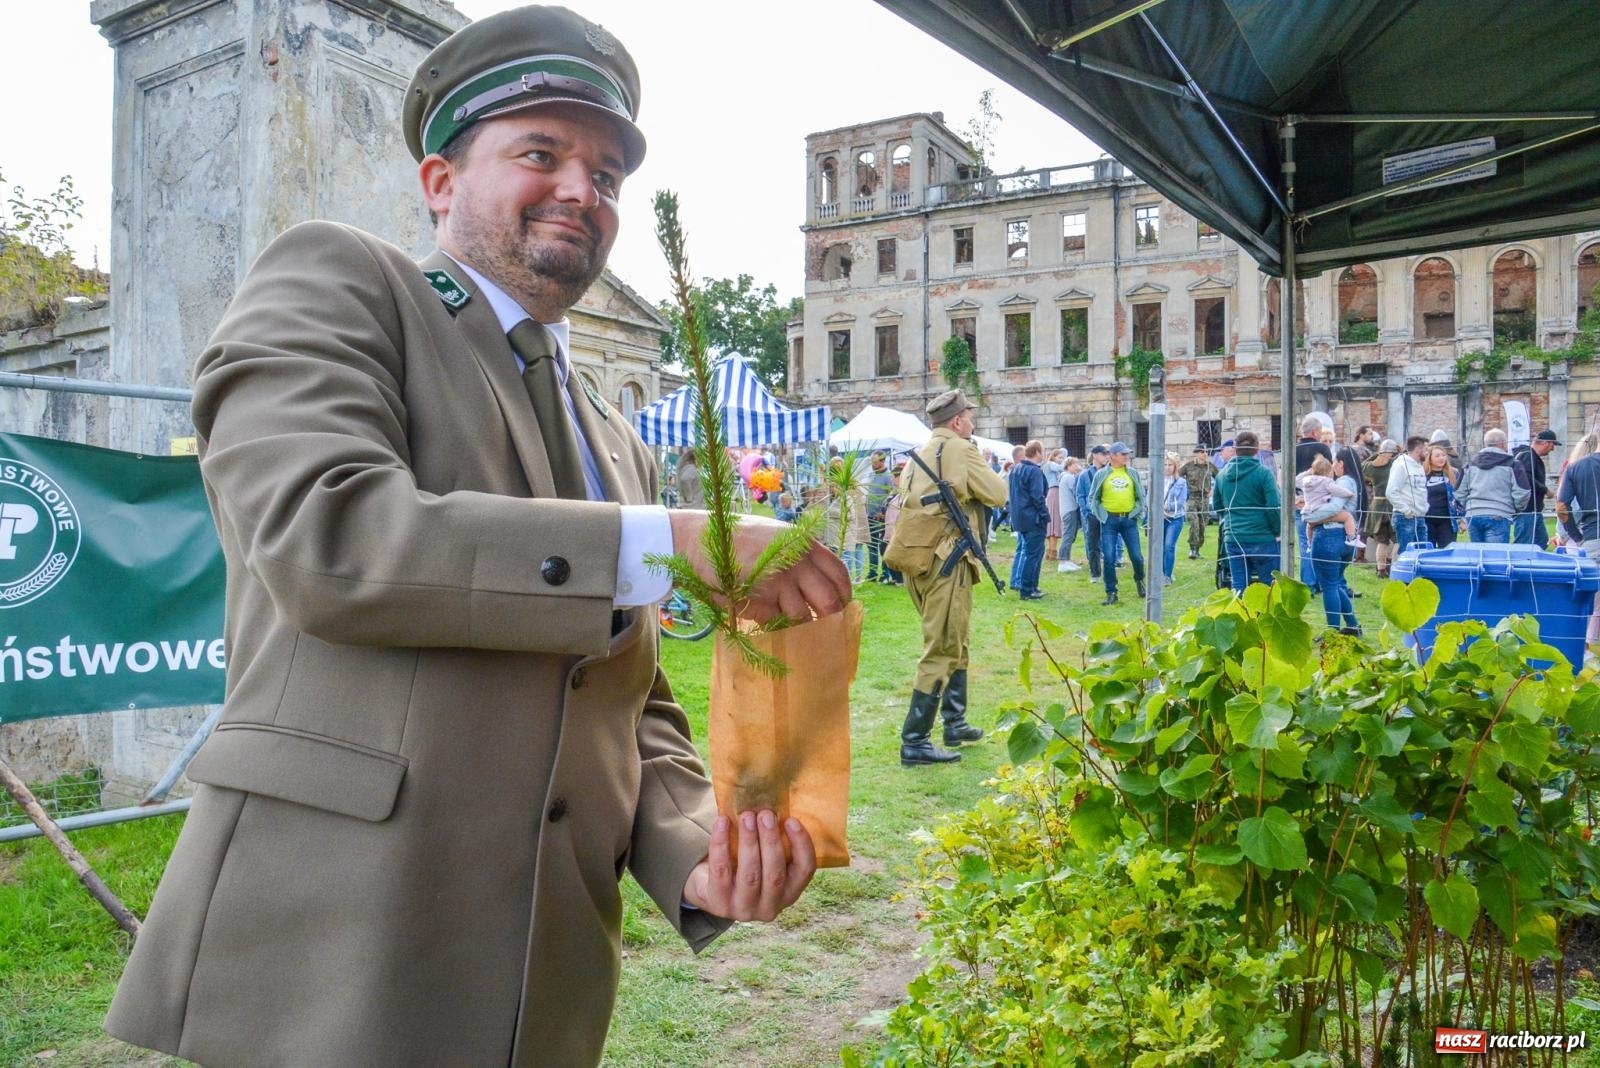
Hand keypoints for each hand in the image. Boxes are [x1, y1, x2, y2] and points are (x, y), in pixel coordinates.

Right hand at [669, 511, 851, 623]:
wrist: (700, 539)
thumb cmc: (738, 538)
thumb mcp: (777, 536)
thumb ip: (800, 555)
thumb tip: (821, 583)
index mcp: (804, 544)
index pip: (839, 573)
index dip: (844, 594)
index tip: (842, 606)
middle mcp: (796, 563)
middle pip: (829, 602)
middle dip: (830, 618)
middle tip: (822, 624)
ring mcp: (778, 583)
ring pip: (803, 617)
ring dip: (797, 623)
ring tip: (783, 616)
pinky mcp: (759, 600)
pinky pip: (775, 620)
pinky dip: (770, 621)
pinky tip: (758, 608)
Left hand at [682, 810, 816, 921]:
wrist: (710, 888)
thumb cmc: (746, 864)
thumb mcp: (766, 859)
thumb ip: (776, 840)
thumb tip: (778, 800)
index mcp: (790, 893)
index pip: (804, 870)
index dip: (801, 844)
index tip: (791, 820)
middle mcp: (770, 907)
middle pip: (775, 874)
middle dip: (771, 841)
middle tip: (765, 814)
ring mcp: (744, 909)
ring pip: (750, 874)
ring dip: (749, 841)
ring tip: (746, 816)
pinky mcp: (719, 903)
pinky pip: (721, 871)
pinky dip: (721, 844)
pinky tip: (721, 822)